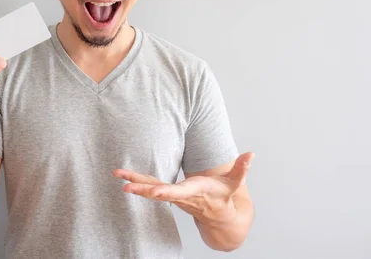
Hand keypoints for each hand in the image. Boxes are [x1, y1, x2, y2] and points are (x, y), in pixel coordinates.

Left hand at [113, 152, 253, 225]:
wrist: (218, 217)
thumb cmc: (224, 197)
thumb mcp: (234, 183)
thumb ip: (242, 168)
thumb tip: (251, 154)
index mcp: (196, 192)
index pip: (179, 192)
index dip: (166, 191)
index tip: (153, 191)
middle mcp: (181, 196)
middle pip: (159, 193)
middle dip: (143, 190)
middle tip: (127, 186)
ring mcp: (172, 196)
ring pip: (151, 189)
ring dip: (134, 183)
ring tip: (118, 176)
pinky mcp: (167, 193)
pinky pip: (150, 187)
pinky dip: (136, 181)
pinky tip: (122, 177)